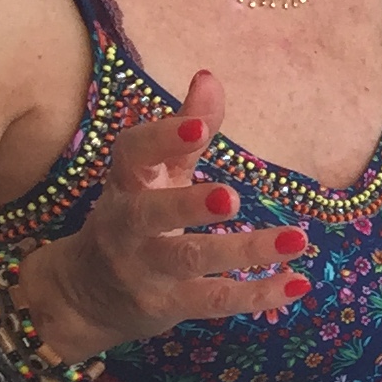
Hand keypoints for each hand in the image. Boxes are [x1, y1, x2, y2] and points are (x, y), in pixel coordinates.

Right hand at [20, 70, 309, 357]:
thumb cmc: (132, 219)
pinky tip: (297, 283)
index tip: (197, 128)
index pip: (133, 154)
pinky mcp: (166, 305)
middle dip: (189, 206)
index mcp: (126, 184)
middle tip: (231, 197)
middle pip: (152, 215)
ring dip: (244, 250)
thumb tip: (209, 77)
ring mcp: (145, 270)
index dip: (162, 139)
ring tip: (296, 238)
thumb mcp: (153, 173)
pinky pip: (214, 300)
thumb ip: (185, 129)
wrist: (85, 294)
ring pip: (190, 260)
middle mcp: (128, 226)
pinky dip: (257, 295)